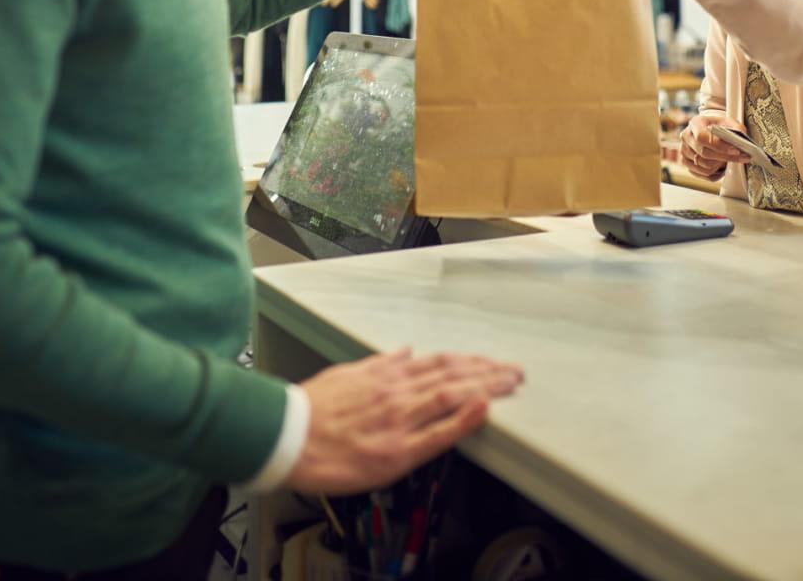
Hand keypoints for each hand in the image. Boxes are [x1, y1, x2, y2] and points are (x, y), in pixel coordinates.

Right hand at [285, 349, 523, 494]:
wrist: (286, 437)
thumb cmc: (311, 409)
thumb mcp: (347, 373)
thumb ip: (380, 364)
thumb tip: (405, 351)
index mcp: (388, 376)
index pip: (440, 364)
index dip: (471, 362)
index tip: (493, 362)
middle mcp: (398, 393)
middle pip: (453, 376)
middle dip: (489, 373)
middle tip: (516, 372)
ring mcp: (399, 421)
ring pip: (451, 397)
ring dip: (486, 388)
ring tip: (511, 383)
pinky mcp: (395, 451)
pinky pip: (437, 434)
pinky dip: (463, 419)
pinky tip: (484, 409)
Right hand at [680, 113, 750, 179]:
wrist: (709, 128)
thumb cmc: (719, 126)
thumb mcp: (729, 122)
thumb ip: (737, 129)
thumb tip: (742, 143)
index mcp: (695, 123)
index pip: (702, 137)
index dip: (719, 146)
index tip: (736, 150)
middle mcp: (686, 137)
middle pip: (704, 154)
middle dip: (725, 158)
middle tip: (739, 157)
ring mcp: (684, 150)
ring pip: (704, 166)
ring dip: (720, 166)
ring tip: (728, 160)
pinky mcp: (686, 162)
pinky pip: (703, 174)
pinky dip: (716, 173)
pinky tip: (722, 167)